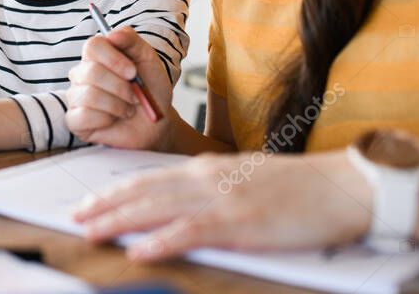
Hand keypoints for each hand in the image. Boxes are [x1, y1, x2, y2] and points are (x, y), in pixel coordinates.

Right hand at [66, 27, 175, 150]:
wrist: (156, 123)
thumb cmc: (150, 90)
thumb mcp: (148, 60)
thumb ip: (132, 41)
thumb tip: (112, 34)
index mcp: (97, 56)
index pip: (92, 46)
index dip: (114, 59)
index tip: (132, 72)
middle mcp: (82, 73)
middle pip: (91, 72)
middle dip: (120, 87)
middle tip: (135, 96)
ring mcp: (76, 96)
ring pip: (89, 95)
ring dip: (117, 105)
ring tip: (127, 109)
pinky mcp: (74, 120)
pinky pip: (83, 116)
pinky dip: (106, 120)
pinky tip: (113, 120)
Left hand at [71, 151, 372, 260]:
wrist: (344, 186)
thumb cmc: (298, 188)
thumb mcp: (245, 179)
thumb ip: (211, 188)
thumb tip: (180, 203)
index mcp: (207, 169)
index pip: (148, 178)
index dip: (115, 190)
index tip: (89, 200)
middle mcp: (207, 178)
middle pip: (143, 191)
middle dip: (105, 204)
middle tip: (74, 216)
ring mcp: (222, 199)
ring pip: (157, 208)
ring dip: (119, 220)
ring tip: (90, 230)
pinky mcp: (240, 222)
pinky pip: (191, 232)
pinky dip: (160, 241)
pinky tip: (138, 250)